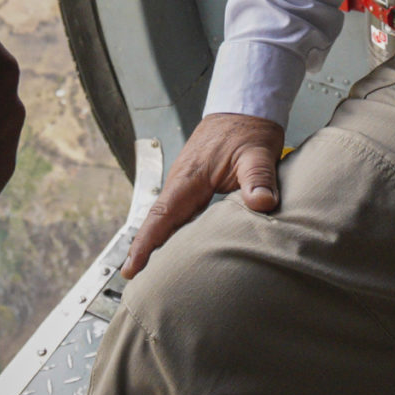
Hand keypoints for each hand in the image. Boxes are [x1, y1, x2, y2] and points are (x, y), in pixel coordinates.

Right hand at [121, 111, 282, 276]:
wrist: (244, 109)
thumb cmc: (248, 128)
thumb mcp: (257, 151)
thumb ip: (259, 178)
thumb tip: (262, 203)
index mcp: (190, 177)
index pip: (162, 214)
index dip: (146, 243)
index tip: (132, 267)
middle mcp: (181, 182)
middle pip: (157, 223)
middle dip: (144, 253)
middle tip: (136, 286)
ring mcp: (185, 185)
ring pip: (165, 220)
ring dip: (155, 245)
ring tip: (148, 277)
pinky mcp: (193, 187)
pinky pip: (176, 215)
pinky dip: (169, 234)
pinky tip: (173, 252)